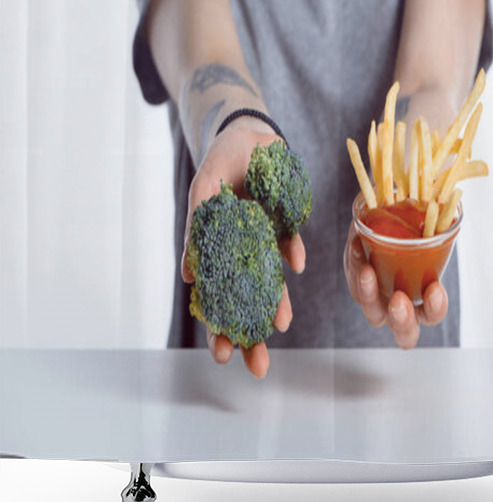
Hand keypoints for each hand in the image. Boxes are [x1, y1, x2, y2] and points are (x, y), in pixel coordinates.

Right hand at [182, 117, 305, 377]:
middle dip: (252, 333)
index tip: (223, 357)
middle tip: (256, 366)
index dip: (220, 329)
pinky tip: (294, 265)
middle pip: (249, 300)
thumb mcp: (202, 193)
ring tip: (280, 326)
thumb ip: (196, 229)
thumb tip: (189, 274)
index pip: (219, 298)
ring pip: (273, 280)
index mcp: (221, 250)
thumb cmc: (220, 165)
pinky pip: (290, 241)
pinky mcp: (288, 221)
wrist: (249, 135)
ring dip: (277, 303)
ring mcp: (268, 238)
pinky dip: (291, 252)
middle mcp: (246, 251)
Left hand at [343, 221, 447, 348]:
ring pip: (373, 312)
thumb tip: (443, 204)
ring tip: (369, 271)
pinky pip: (354, 281)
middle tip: (399, 300)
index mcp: (424, 300)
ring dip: (370, 294)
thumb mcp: (427, 228)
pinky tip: (357, 245)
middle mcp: (401, 307)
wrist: (387, 222)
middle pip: (404, 332)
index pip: (432, 314)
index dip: (435, 307)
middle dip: (401, 319)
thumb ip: (434, 222)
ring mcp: (377, 299)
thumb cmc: (416, 232)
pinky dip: (355, 263)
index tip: (434, 288)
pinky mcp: (358, 285)